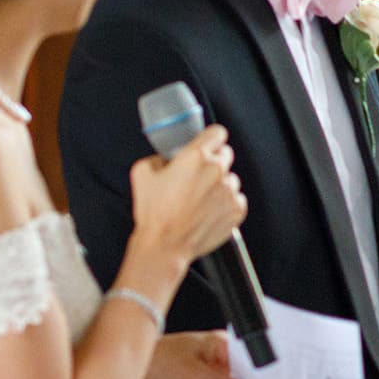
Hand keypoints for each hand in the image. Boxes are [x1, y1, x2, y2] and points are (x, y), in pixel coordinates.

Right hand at [130, 126, 247, 271]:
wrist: (165, 246)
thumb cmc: (154, 214)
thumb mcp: (142, 173)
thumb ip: (158, 158)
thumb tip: (164, 159)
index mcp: (195, 156)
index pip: (217, 133)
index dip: (211, 138)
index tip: (208, 144)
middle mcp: (216, 171)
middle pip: (226, 154)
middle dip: (213, 162)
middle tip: (198, 176)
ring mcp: (229, 191)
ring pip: (231, 179)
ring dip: (219, 185)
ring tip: (201, 199)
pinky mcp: (236, 210)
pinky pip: (237, 199)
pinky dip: (226, 204)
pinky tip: (208, 211)